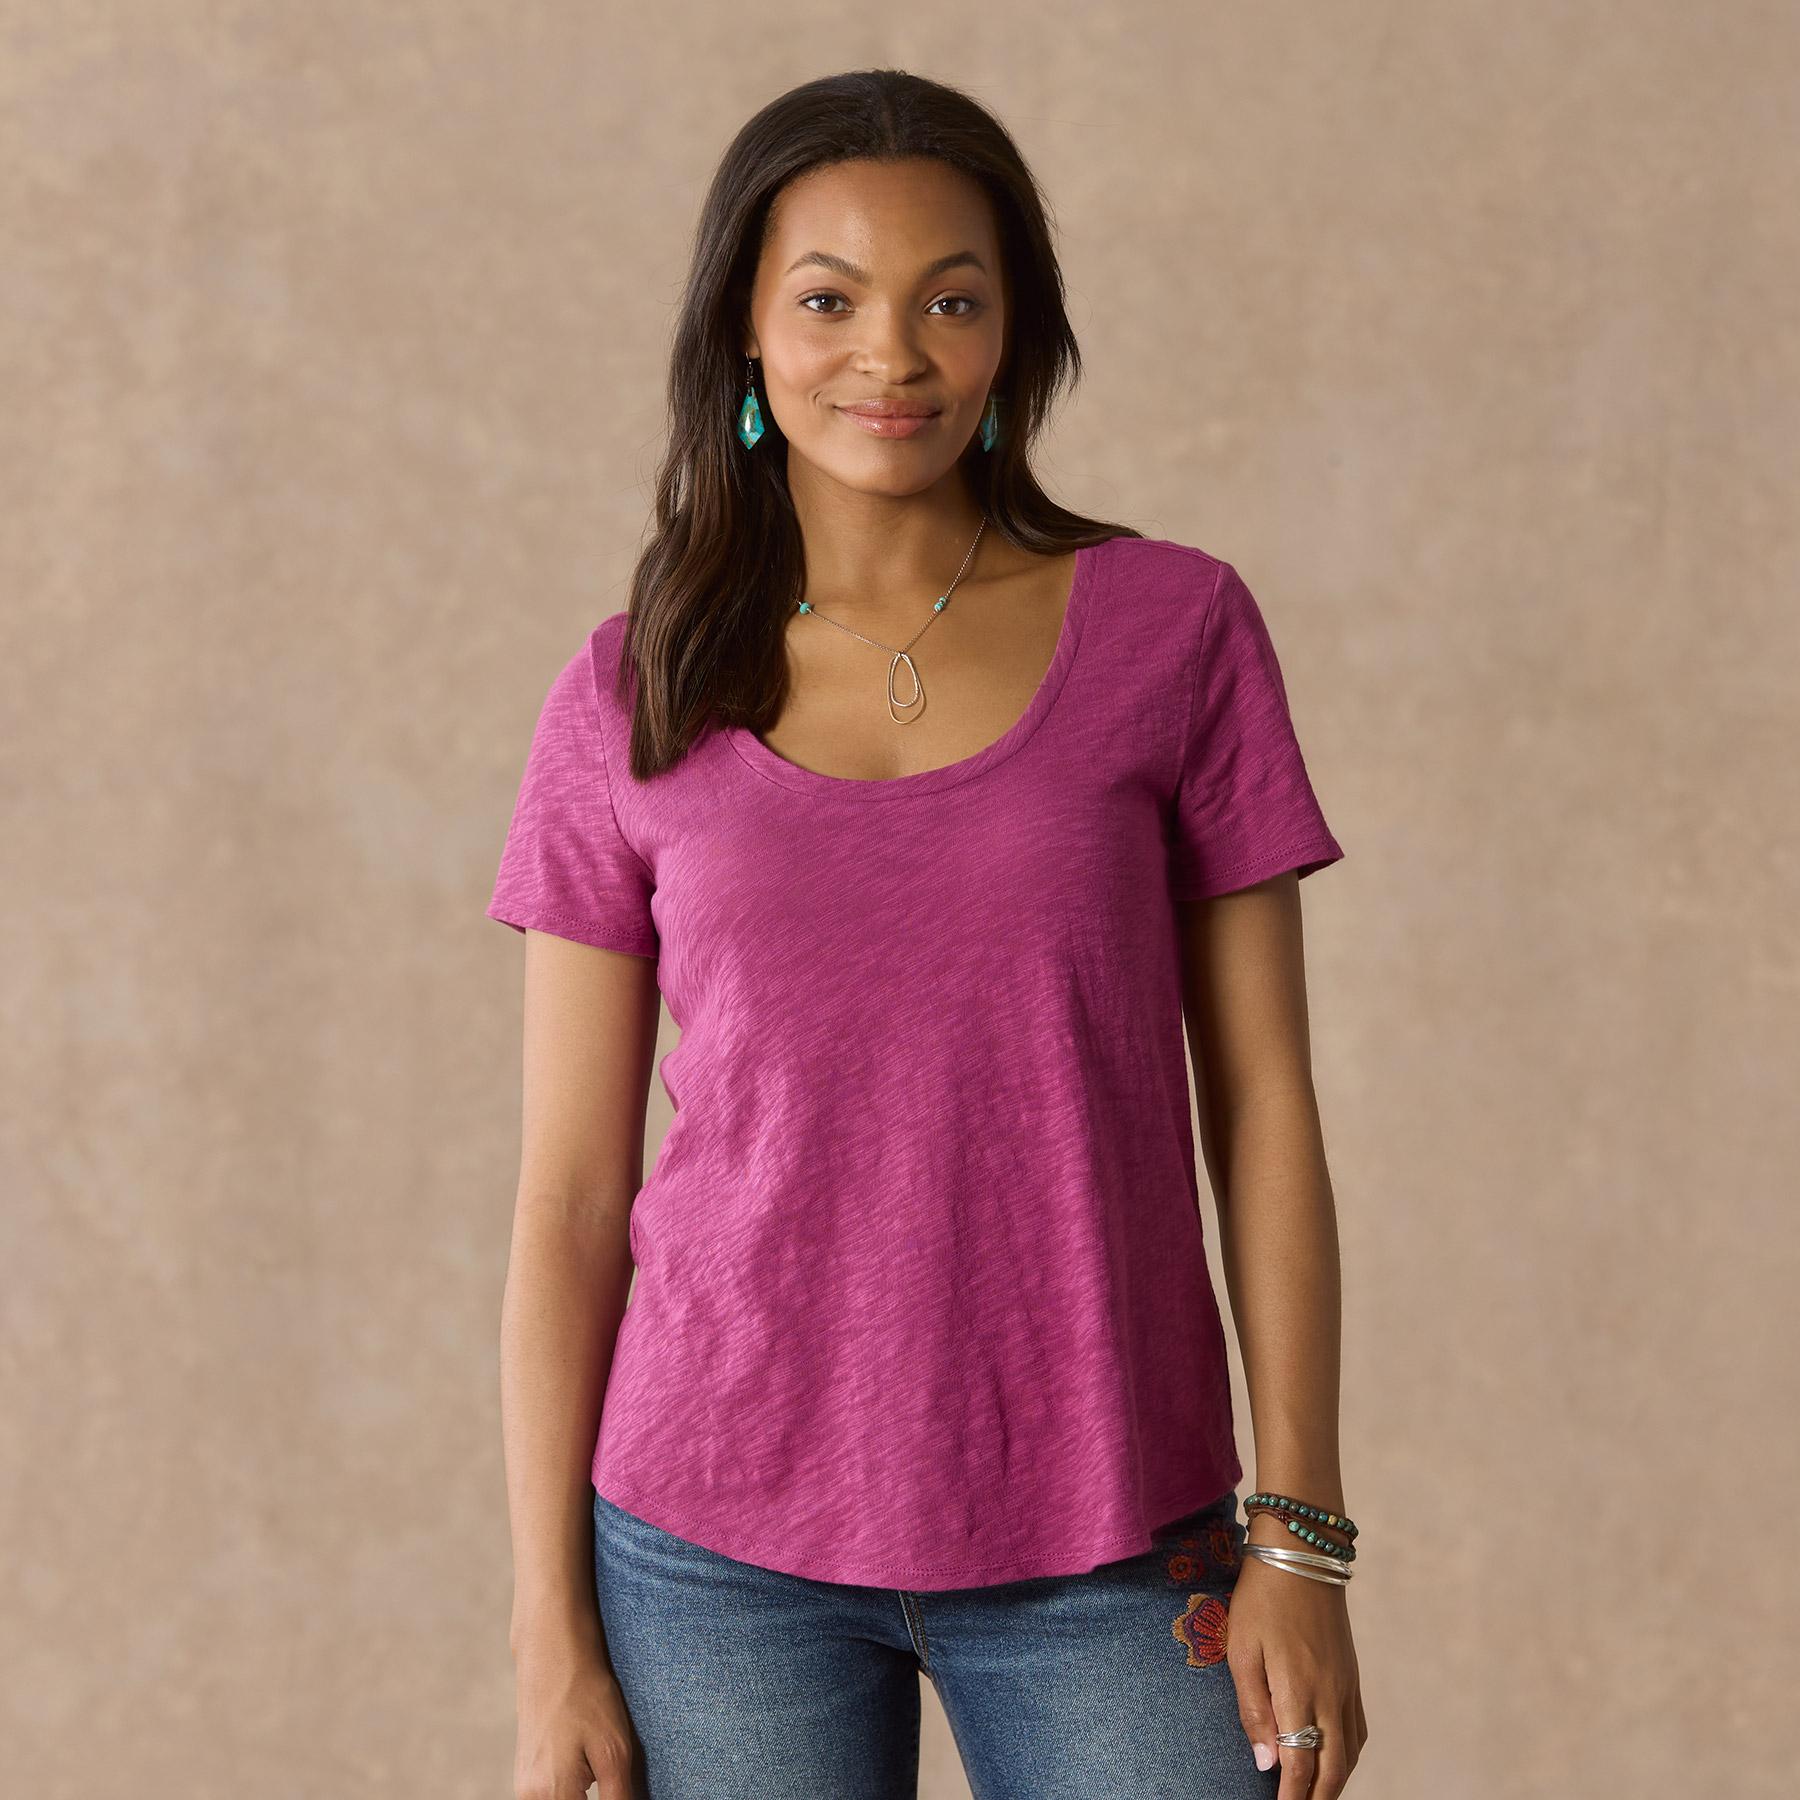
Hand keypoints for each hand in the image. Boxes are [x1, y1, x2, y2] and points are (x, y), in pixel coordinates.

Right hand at [512, 1631, 642, 1799]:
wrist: (553, 1654)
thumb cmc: (586, 1695)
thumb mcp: (614, 1751)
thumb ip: (619, 1798)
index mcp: (550, 1794)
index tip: (620, 1787)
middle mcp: (528, 1797)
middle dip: (596, 1796)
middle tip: (608, 1771)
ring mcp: (523, 1787)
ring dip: (585, 1795)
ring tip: (600, 1768)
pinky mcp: (526, 1776)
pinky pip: (552, 1796)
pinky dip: (573, 1790)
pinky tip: (588, 1764)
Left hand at [1226, 1545, 1367, 1796]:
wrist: (1302, 1554)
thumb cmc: (1261, 1598)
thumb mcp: (1241, 1650)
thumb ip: (1253, 1709)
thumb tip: (1267, 1762)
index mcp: (1299, 1691)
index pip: (1300, 1764)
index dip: (1291, 1796)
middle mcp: (1330, 1696)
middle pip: (1333, 1769)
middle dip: (1317, 1798)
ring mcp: (1346, 1686)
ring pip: (1350, 1754)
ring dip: (1335, 1782)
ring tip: (1313, 1794)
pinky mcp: (1352, 1675)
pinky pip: (1358, 1730)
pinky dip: (1349, 1757)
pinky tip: (1335, 1760)